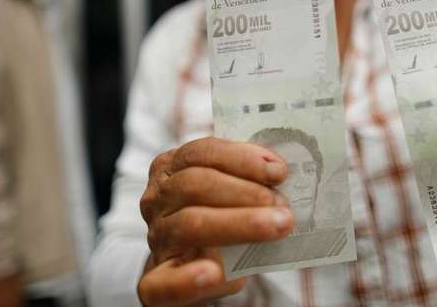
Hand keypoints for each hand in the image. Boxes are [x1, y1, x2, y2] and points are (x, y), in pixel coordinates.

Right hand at [137, 137, 292, 306]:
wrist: (192, 267)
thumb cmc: (217, 218)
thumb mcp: (225, 190)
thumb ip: (244, 178)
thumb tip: (279, 173)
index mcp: (170, 169)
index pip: (201, 152)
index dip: (242, 158)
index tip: (278, 171)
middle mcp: (156, 200)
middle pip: (195, 184)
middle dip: (245, 191)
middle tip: (282, 204)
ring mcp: (156, 240)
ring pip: (190, 224)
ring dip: (240, 224)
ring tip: (277, 226)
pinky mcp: (154, 284)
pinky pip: (162, 283)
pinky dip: (188, 278)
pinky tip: (212, 273)